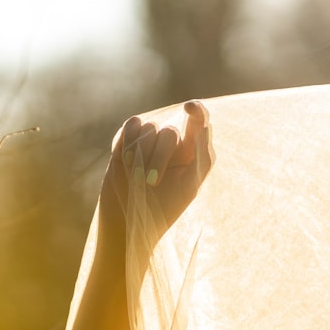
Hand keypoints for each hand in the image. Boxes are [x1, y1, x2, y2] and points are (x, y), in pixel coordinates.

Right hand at [98, 100, 212, 246]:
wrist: (128, 222)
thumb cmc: (163, 209)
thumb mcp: (188, 187)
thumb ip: (202, 157)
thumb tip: (204, 126)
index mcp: (193, 152)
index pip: (199, 120)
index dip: (197, 110)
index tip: (189, 107)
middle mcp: (173, 143)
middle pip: (169, 132)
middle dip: (159, 158)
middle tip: (151, 183)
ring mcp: (150, 140)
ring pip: (149, 128)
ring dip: (141, 155)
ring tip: (136, 178)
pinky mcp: (128, 139)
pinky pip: (132, 125)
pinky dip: (128, 142)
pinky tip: (126, 162)